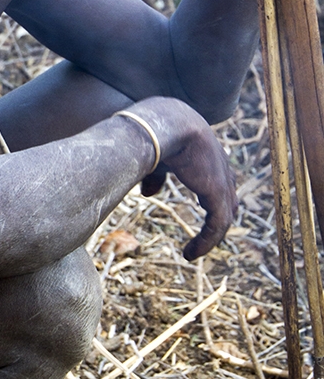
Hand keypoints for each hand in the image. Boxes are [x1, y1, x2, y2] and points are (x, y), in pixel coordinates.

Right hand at [126, 98, 237, 260]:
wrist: (164, 125)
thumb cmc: (155, 134)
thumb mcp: (156, 157)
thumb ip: (155, 177)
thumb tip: (148, 194)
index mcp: (207, 151)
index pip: (219, 178)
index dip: (213, 196)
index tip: (202, 210)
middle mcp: (220, 164)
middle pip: (228, 198)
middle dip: (219, 218)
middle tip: (206, 237)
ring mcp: (221, 179)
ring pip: (224, 216)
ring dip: (210, 237)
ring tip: (192, 252)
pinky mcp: (217, 192)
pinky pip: (217, 225)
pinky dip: (206, 241)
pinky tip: (191, 253)